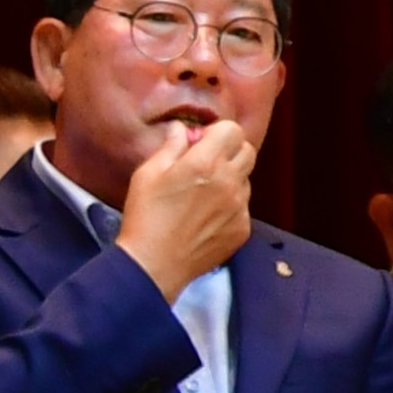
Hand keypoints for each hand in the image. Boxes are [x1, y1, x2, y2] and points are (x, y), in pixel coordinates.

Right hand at [116, 112, 259, 299]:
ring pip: (245, 179)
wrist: (153, 264)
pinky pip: (243, 206)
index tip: (201, 143)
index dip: (217, 133)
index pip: (233, 130)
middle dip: (229, 150)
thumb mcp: (148, 174)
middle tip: (205, 163)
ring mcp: (239, 206)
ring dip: (230, 178)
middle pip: (247, 151)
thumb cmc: (145, 216)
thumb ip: (171, 146)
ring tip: (201, 194)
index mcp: (205, 163)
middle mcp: (229, 182)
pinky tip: (204, 216)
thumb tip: (183, 129)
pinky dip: (229, 205)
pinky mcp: (242, 228)